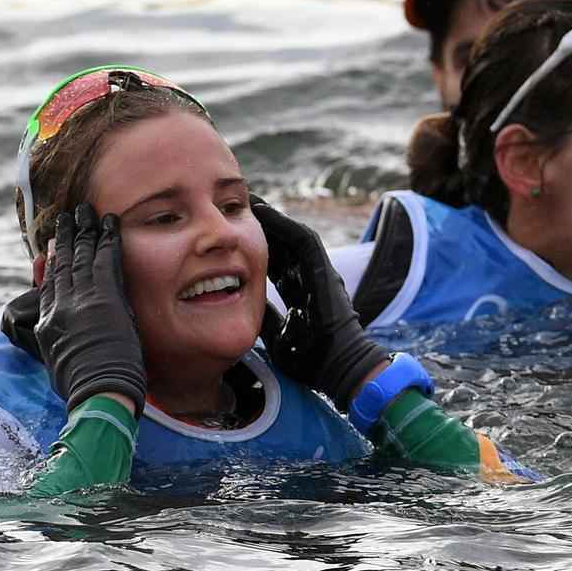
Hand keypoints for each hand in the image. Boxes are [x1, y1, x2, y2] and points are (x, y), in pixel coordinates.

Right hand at [36, 203, 146, 414]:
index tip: (52, 246)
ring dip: (85, 230)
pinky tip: (112, 223)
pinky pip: (107, 260)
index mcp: (48, 324)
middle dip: (66, 238)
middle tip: (67, 216)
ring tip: (85, 211)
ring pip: (82, 257)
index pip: (49, 286)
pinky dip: (109, 239)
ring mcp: (82, 300)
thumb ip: (52, 345)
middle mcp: (61, 307)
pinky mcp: (105, 298)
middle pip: (63, 265)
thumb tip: (52, 338)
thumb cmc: (82, 389)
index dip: (51, 262)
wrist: (98, 392)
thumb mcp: (56, 365)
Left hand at [251, 196, 388, 410]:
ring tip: (250, 202)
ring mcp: (319, 273)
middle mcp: (310, 279)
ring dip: (271, 219)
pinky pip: (304, 241)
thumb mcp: (277, 335)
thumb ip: (265, 317)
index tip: (233, 240)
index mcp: (300, 295)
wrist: (339, 367)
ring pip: (292, 238)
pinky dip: (285, 225)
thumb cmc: (312, 359)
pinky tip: (266, 212)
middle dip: (261, 229)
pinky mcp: (324, 271)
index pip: (275, 266)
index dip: (255, 252)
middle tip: (236, 210)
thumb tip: (242, 307)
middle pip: (282, 247)